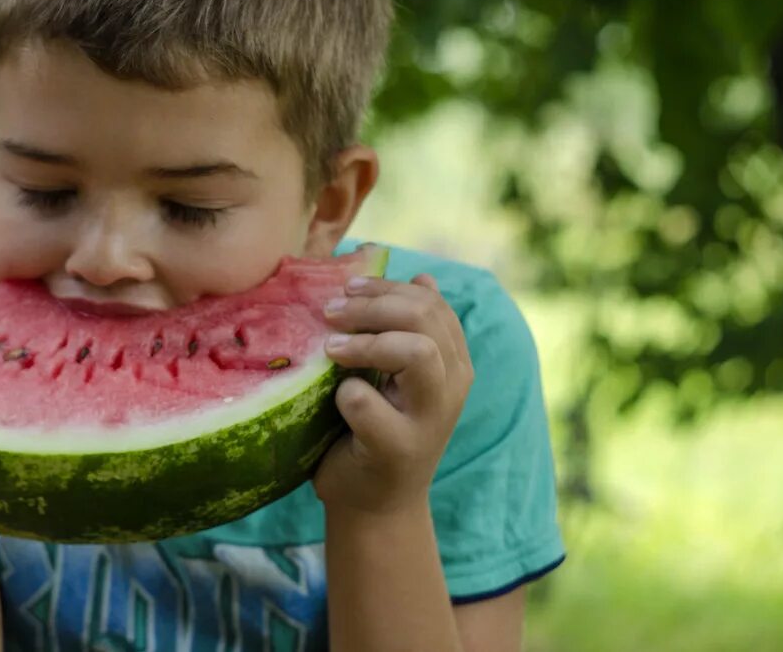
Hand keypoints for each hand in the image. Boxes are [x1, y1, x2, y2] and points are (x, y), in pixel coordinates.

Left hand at [313, 274, 473, 514]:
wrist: (373, 506)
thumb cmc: (376, 431)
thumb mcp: (396, 377)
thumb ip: (408, 331)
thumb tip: (421, 276)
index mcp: (453, 364)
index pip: (431, 303)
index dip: (387, 288)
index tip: (347, 288)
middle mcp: (451, 388)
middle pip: (425, 319)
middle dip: (372, 307)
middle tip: (329, 313)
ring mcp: (429, 421)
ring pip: (417, 352)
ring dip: (366, 343)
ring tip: (331, 350)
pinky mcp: (398, 451)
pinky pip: (365, 403)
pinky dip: (343, 394)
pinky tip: (334, 401)